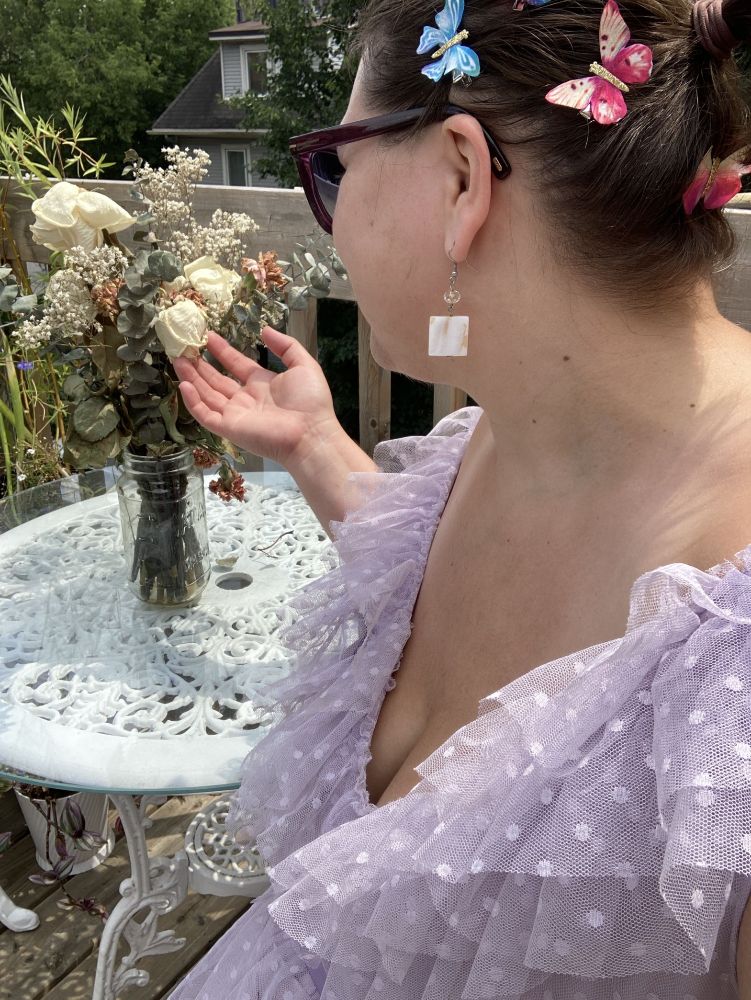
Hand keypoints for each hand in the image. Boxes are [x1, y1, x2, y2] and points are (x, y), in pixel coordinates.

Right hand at [172, 328, 338, 466]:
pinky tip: (184, 385)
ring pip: (206, 395)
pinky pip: (206, 415)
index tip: (208, 336)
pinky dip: (193, 402)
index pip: (236, 365)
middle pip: (216, 380)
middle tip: (183, 347)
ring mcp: (235, 414)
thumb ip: (285, 346)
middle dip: (199, 364)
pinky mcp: (229, 428)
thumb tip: (264, 329)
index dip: (222, 351)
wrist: (311, 433)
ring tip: (177, 359)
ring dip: (191, 378)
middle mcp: (245, 399)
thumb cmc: (310, 401)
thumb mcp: (303, 365)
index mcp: (261, 384)